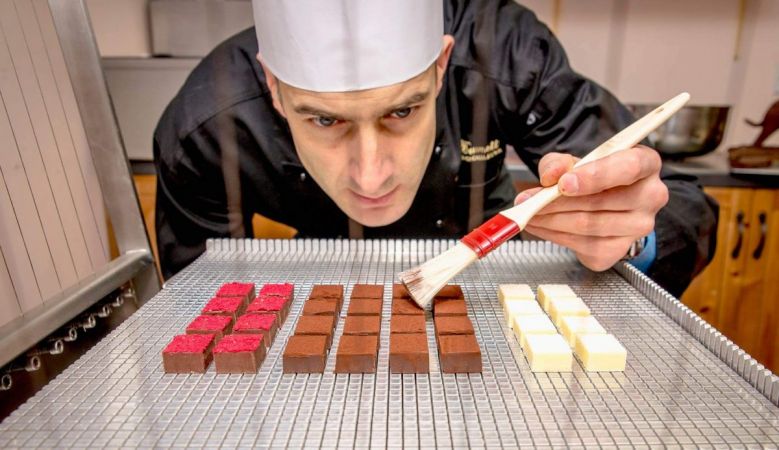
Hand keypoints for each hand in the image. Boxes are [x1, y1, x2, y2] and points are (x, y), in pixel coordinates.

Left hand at [514, 145, 668, 270]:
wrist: (604, 203)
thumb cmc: (593, 177)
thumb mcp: (574, 161)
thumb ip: (559, 163)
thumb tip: (551, 175)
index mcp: (646, 164)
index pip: (628, 167)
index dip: (595, 176)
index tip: (563, 184)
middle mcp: (651, 196)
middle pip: (601, 201)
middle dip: (557, 201)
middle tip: (528, 200)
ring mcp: (638, 227)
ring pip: (588, 225)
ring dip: (550, 220)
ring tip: (530, 213)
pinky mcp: (619, 250)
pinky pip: (582, 245)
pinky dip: (554, 236)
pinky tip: (543, 226)